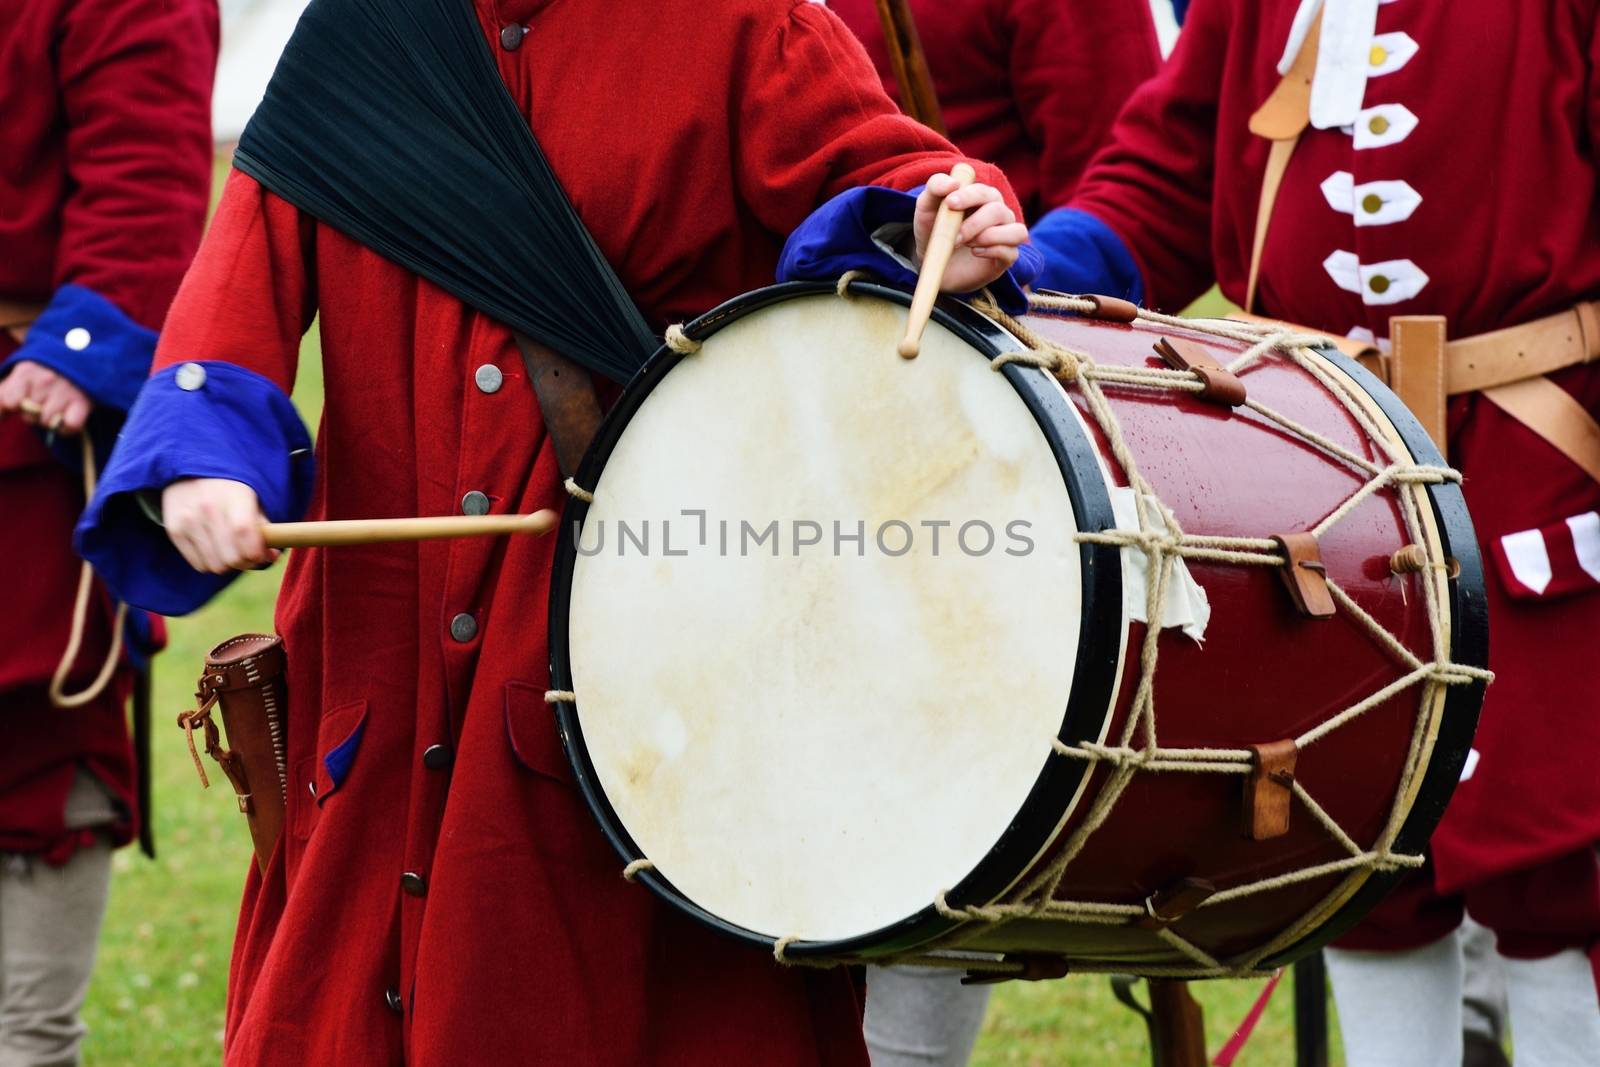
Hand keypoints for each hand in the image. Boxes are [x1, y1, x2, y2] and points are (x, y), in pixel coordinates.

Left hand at [0, 361, 91, 433]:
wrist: (82, 359)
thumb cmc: (46, 373)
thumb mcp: (22, 375)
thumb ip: (3, 395)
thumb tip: (0, 416)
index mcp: (26, 370)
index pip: (9, 401)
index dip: (12, 406)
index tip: (18, 402)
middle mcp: (46, 379)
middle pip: (29, 416)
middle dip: (33, 414)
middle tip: (43, 402)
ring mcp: (65, 391)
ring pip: (48, 423)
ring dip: (50, 421)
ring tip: (56, 408)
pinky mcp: (83, 402)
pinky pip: (70, 426)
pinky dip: (67, 428)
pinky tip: (68, 418)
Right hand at [161, 478, 277, 573]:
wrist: (188, 472)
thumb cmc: (229, 490)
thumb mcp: (252, 499)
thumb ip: (264, 527)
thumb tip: (272, 556)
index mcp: (233, 495)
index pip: (244, 532)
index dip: (257, 552)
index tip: (262, 555)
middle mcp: (208, 508)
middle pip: (231, 557)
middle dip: (245, 563)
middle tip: (247, 556)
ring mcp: (188, 520)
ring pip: (215, 566)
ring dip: (228, 565)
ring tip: (230, 551)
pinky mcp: (174, 531)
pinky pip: (199, 565)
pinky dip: (210, 563)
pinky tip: (213, 548)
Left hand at [912, 173, 1029, 293]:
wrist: (933, 263)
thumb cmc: (933, 230)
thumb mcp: (926, 207)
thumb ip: (936, 186)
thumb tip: (954, 183)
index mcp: (981, 197)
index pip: (983, 191)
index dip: (968, 196)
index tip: (950, 204)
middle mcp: (998, 212)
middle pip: (998, 210)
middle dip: (974, 224)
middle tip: (954, 237)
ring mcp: (1006, 234)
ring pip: (1015, 230)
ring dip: (989, 237)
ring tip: (968, 244)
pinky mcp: (1007, 256)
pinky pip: (1011, 252)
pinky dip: (993, 251)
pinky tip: (975, 253)